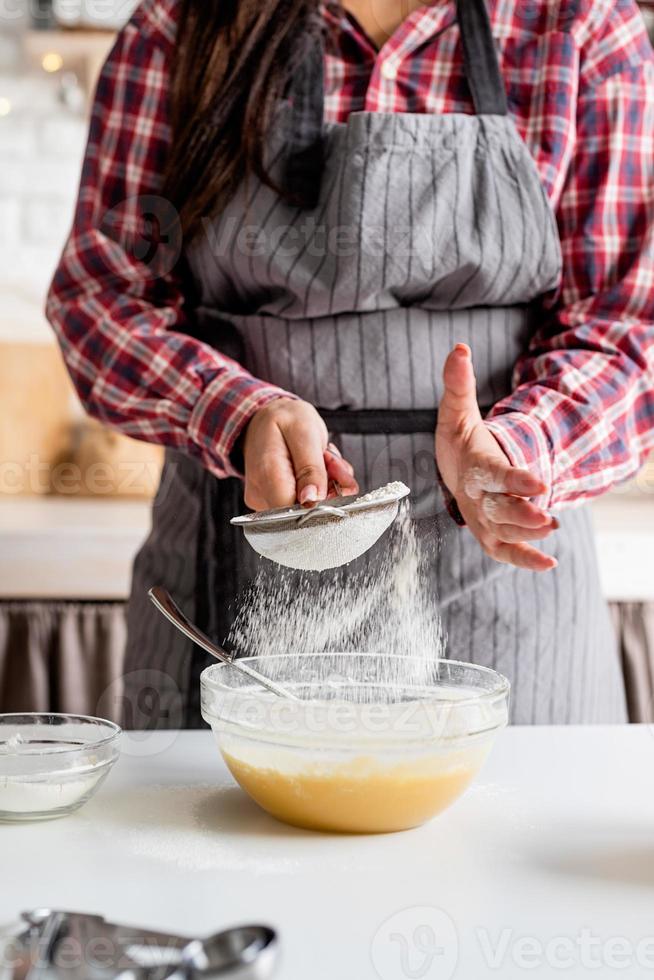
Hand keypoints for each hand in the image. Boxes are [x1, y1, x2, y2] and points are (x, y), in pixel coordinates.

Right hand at [243, 398, 357, 510]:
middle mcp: (262, 495)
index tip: (332, 472)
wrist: (266, 418)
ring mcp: (267, 501)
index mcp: (267, 475)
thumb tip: (312, 500)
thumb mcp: (303, 432)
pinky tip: (319, 466)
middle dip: (331, 488)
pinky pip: (308, 502)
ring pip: (311, 507)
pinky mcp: (276, 502)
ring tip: (324, 458)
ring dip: (329, 485)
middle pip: (306, 511)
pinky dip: (323, 486)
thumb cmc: (284, 420)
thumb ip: (310, 468)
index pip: (296, 511)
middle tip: (330, 459)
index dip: (323, 500)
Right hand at [435, 344, 557, 571]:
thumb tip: (459, 348)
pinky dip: (524, 559)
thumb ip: (459, 384)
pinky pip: (504, 551)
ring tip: (552, 526)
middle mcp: (475, 498)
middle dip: (521, 515)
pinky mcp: (489, 534)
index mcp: (472, 467)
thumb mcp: (457, 411)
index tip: (539, 483)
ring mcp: (482, 518)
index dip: (514, 481)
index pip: (492, 476)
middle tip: (545, 518)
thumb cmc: (460, 439)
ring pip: (504, 531)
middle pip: (498, 510)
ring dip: (527, 534)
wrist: (453, 469)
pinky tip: (550, 562)